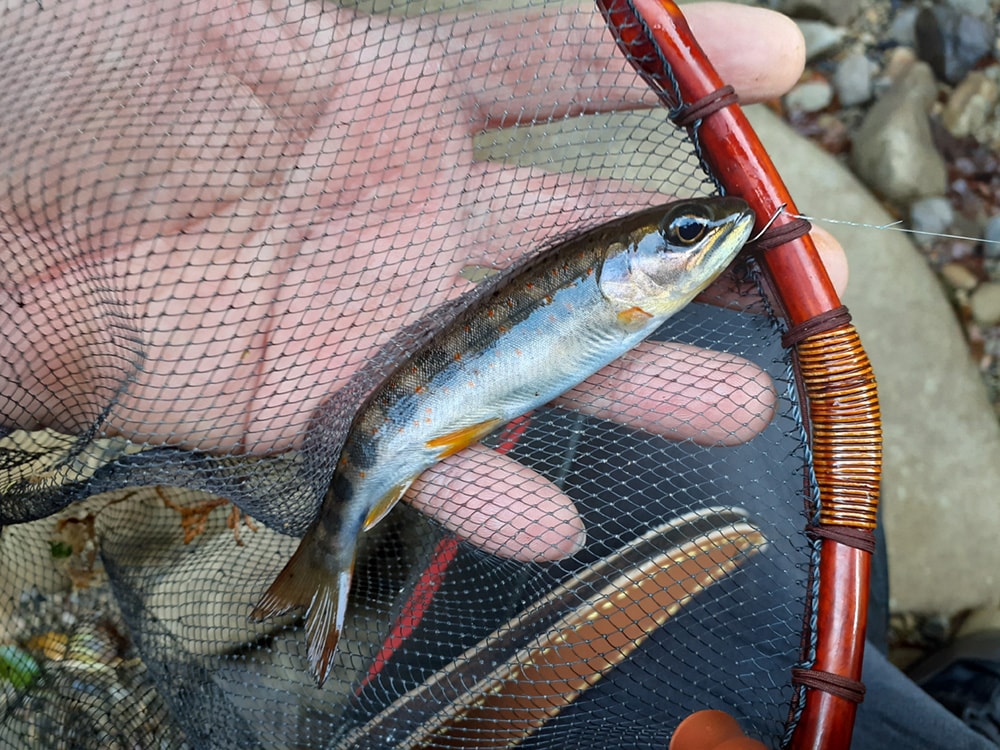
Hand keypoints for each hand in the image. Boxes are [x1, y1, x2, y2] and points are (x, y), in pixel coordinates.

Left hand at [0, 0, 844, 558]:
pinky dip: (478, 493)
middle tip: (785, 279)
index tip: (775, 65)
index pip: (551, 69)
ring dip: (623, 384)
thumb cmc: (52, 76)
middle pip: (564, 237)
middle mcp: (395, 205)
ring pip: (519, 355)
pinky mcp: (309, 406)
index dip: (666, 62)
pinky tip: (552, 523)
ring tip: (728, 412)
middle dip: (673, 259)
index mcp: (379, 88)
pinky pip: (414, 454)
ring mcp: (364, 312)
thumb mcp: (208, 3)